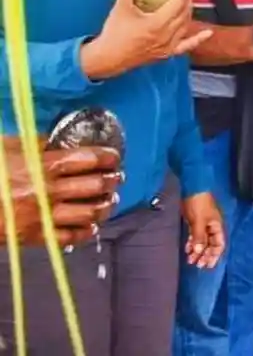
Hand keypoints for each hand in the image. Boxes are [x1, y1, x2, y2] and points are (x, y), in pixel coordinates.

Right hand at [0, 141, 121, 246]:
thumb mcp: (7, 148)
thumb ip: (35, 144)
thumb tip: (57, 140)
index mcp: (43, 166)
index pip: (87, 159)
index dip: (106, 157)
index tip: (114, 156)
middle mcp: (49, 191)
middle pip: (94, 185)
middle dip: (111, 180)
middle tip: (117, 177)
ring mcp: (43, 216)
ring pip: (89, 213)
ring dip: (105, 206)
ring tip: (110, 201)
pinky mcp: (34, 237)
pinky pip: (69, 237)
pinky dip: (86, 232)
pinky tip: (92, 226)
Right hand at [80, 0, 211, 79]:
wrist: (108, 58)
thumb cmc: (114, 34)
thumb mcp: (120, 9)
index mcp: (157, 23)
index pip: (177, 4)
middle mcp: (167, 35)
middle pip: (184, 13)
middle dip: (186, 0)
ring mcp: (168, 45)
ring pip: (186, 26)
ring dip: (188, 13)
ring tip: (187, 3)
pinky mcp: (167, 53)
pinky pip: (187, 46)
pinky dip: (198, 39)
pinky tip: (208, 33)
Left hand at [182, 192, 224, 268]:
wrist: (192, 189)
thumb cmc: (199, 204)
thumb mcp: (199, 221)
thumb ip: (200, 236)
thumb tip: (199, 252)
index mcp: (217, 226)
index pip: (219, 244)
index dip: (214, 255)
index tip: (207, 265)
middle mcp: (211, 227)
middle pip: (211, 245)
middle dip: (205, 255)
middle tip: (197, 265)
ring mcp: (203, 225)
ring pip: (202, 242)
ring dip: (197, 251)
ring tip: (190, 260)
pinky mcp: (195, 222)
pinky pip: (195, 237)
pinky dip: (192, 244)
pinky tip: (187, 249)